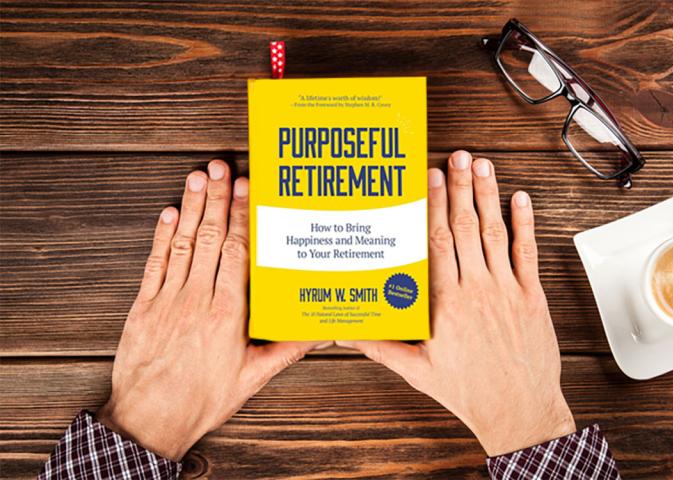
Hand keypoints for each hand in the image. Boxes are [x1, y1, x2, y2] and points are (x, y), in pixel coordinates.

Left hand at [98, 160, 324, 460]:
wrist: (151, 420)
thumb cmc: (203, 400)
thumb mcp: (253, 377)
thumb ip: (289, 349)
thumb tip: (323, 332)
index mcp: (229, 314)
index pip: (237, 252)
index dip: (241, 215)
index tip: (245, 187)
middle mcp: (198, 300)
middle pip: (210, 238)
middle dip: (217, 199)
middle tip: (221, 166)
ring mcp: (168, 300)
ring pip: (183, 244)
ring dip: (192, 207)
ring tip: (198, 176)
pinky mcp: (144, 307)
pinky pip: (155, 264)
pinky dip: (162, 236)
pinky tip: (170, 212)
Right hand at [337, 150, 574, 455]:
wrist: (518, 411)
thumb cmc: (469, 392)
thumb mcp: (418, 371)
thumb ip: (381, 346)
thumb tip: (347, 334)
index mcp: (446, 304)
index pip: (436, 243)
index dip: (432, 205)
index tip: (429, 179)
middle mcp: (476, 290)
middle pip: (464, 227)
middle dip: (459, 187)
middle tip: (456, 157)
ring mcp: (507, 290)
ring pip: (495, 232)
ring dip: (488, 195)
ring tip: (483, 165)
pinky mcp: (533, 297)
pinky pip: (528, 253)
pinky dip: (525, 223)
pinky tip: (520, 198)